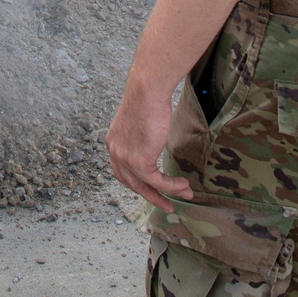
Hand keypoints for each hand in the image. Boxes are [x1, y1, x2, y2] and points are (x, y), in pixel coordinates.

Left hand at [105, 83, 193, 211]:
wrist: (146, 92)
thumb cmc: (146, 100)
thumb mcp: (138, 122)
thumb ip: (140, 137)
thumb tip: (151, 143)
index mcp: (113, 142)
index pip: (121, 171)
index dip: (137, 183)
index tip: (151, 189)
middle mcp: (115, 152)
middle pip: (131, 183)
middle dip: (151, 195)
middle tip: (166, 204)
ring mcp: (125, 157)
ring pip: (146, 185)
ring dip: (166, 193)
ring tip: (184, 195)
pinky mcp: (139, 160)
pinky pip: (157, 180)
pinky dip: (171, 186)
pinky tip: (183, 185)